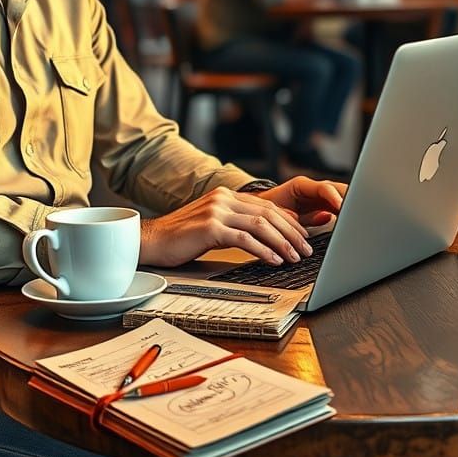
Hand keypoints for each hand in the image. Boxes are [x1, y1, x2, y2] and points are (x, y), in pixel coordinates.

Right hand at [139, 178, 343, 268]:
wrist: (151, 240)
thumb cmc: (180, 237)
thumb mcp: (211, 224)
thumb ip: (236, 222)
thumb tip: (266, 231)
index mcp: (224, 195)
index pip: (266, 204)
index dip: (288, 220)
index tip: (303, 235)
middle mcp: (222, 198)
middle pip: (268, 213)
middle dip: (291, 232)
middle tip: (306, 249)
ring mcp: (216, 211)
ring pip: (261, 225)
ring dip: (282, 243)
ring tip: (295, 257)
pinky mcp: (210, 228)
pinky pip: (246, 239)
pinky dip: (264, 251)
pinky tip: (274, 261)